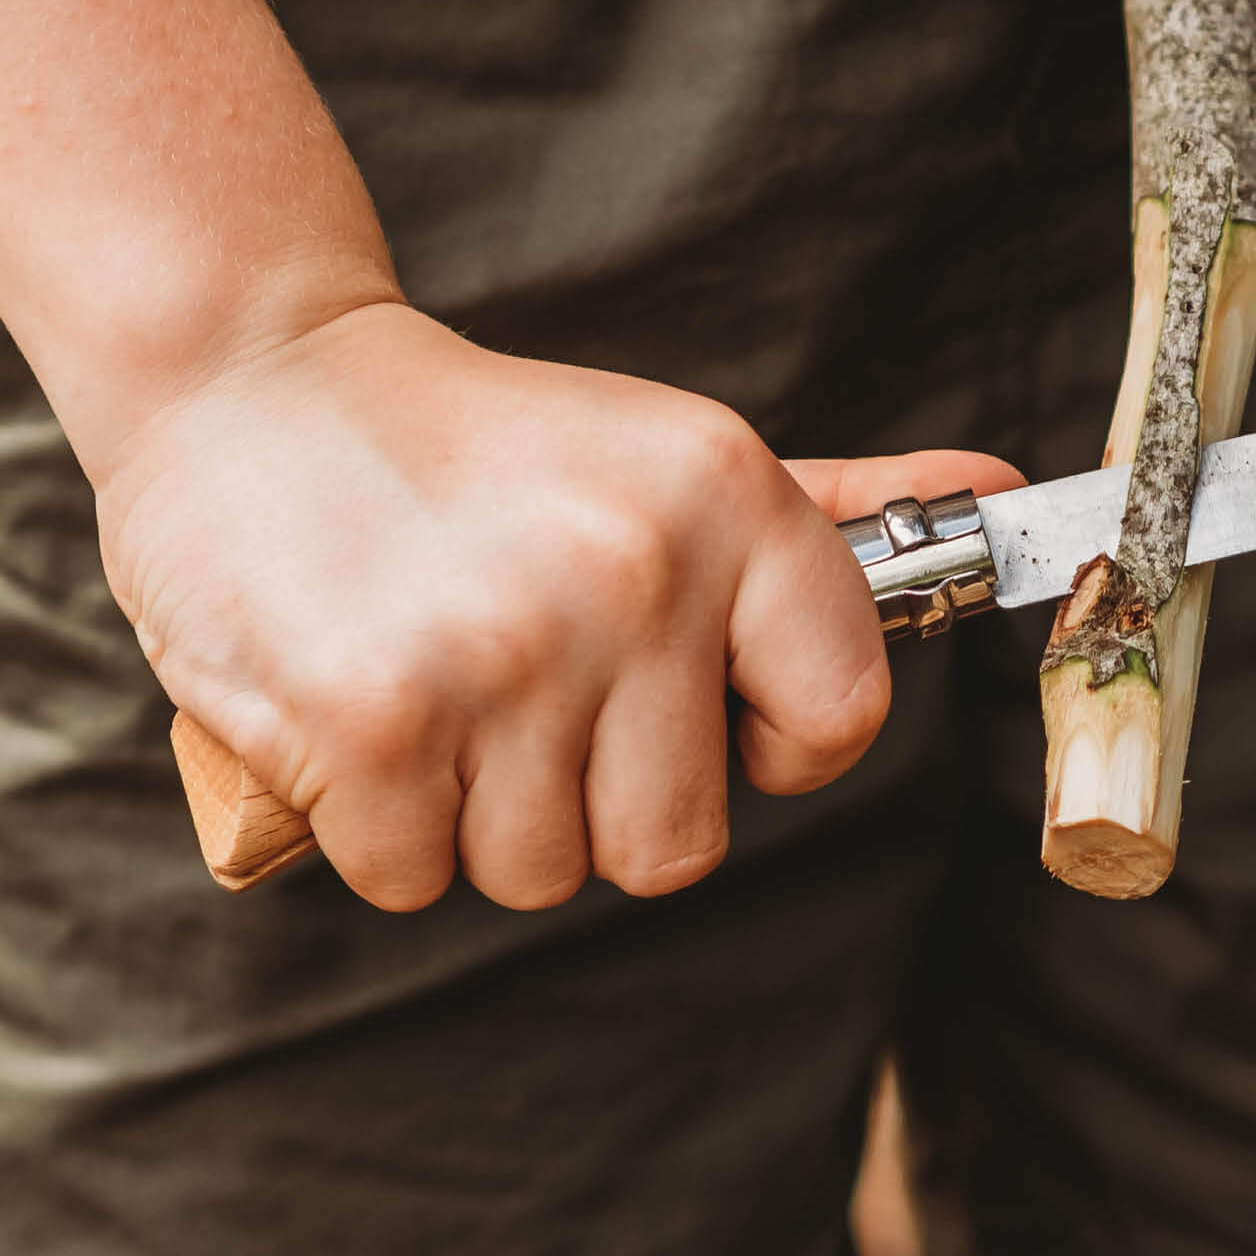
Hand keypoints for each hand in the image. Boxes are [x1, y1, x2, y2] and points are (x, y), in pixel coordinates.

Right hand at [96, 301, 1020, 909]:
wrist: (255, 375)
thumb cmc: (485, 441)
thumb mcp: (674, 450)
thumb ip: (843, 497)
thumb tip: (1000, 495)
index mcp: (729, 500)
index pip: (843, 718)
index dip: (775, 740)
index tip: (702, 705)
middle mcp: (635, 574)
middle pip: (678, 842)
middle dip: (601, 796)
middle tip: (529, 686)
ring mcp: (504, 654)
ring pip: (544, 873)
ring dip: (488, 814)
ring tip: (444, 681)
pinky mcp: (374, 725)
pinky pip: (418, 880)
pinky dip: (385, 828)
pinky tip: (367, 709)